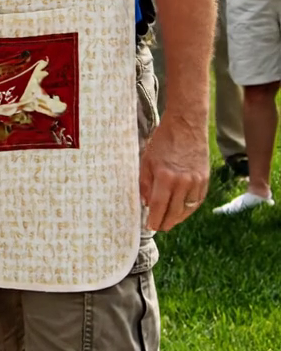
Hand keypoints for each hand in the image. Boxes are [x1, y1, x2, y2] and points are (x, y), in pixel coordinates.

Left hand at [138, 113, 208, 230]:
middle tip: (158, 226)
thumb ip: (145, 184)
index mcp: (165, 177)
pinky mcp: (205, 179)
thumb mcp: (147, 160)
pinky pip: (197, 201)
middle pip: (174, 213)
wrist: (186, 124)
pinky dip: (188, 208)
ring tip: (168, 221)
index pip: (158, 207)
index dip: (153, 220)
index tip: (149, 226)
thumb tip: (146, 203)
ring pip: (187, 210)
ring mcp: (196, 182)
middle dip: (164, 223)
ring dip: (177, 218)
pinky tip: (181, 210)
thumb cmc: (163, 141)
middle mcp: (183, 182)